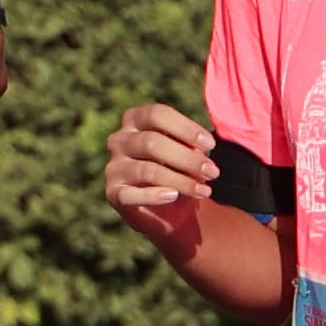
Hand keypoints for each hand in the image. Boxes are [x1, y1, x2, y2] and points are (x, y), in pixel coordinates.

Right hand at [106, 100, 221, 241]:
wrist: (169, 210)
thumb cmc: (179, 171)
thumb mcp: (187, 153)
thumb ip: (191, 146)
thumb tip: (201, 148)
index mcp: (135, 120)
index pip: (156, 114)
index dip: (185, 128)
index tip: (210, 145)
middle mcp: (120, 140)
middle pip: (152, 142)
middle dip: (187, 158)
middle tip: (212, 172)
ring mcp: (114, 167)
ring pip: (148, 170)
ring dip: (181, 181)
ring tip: (203, 191)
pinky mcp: (113, 193)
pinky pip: (131, 194)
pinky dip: (155, 195)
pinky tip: (173, 196)